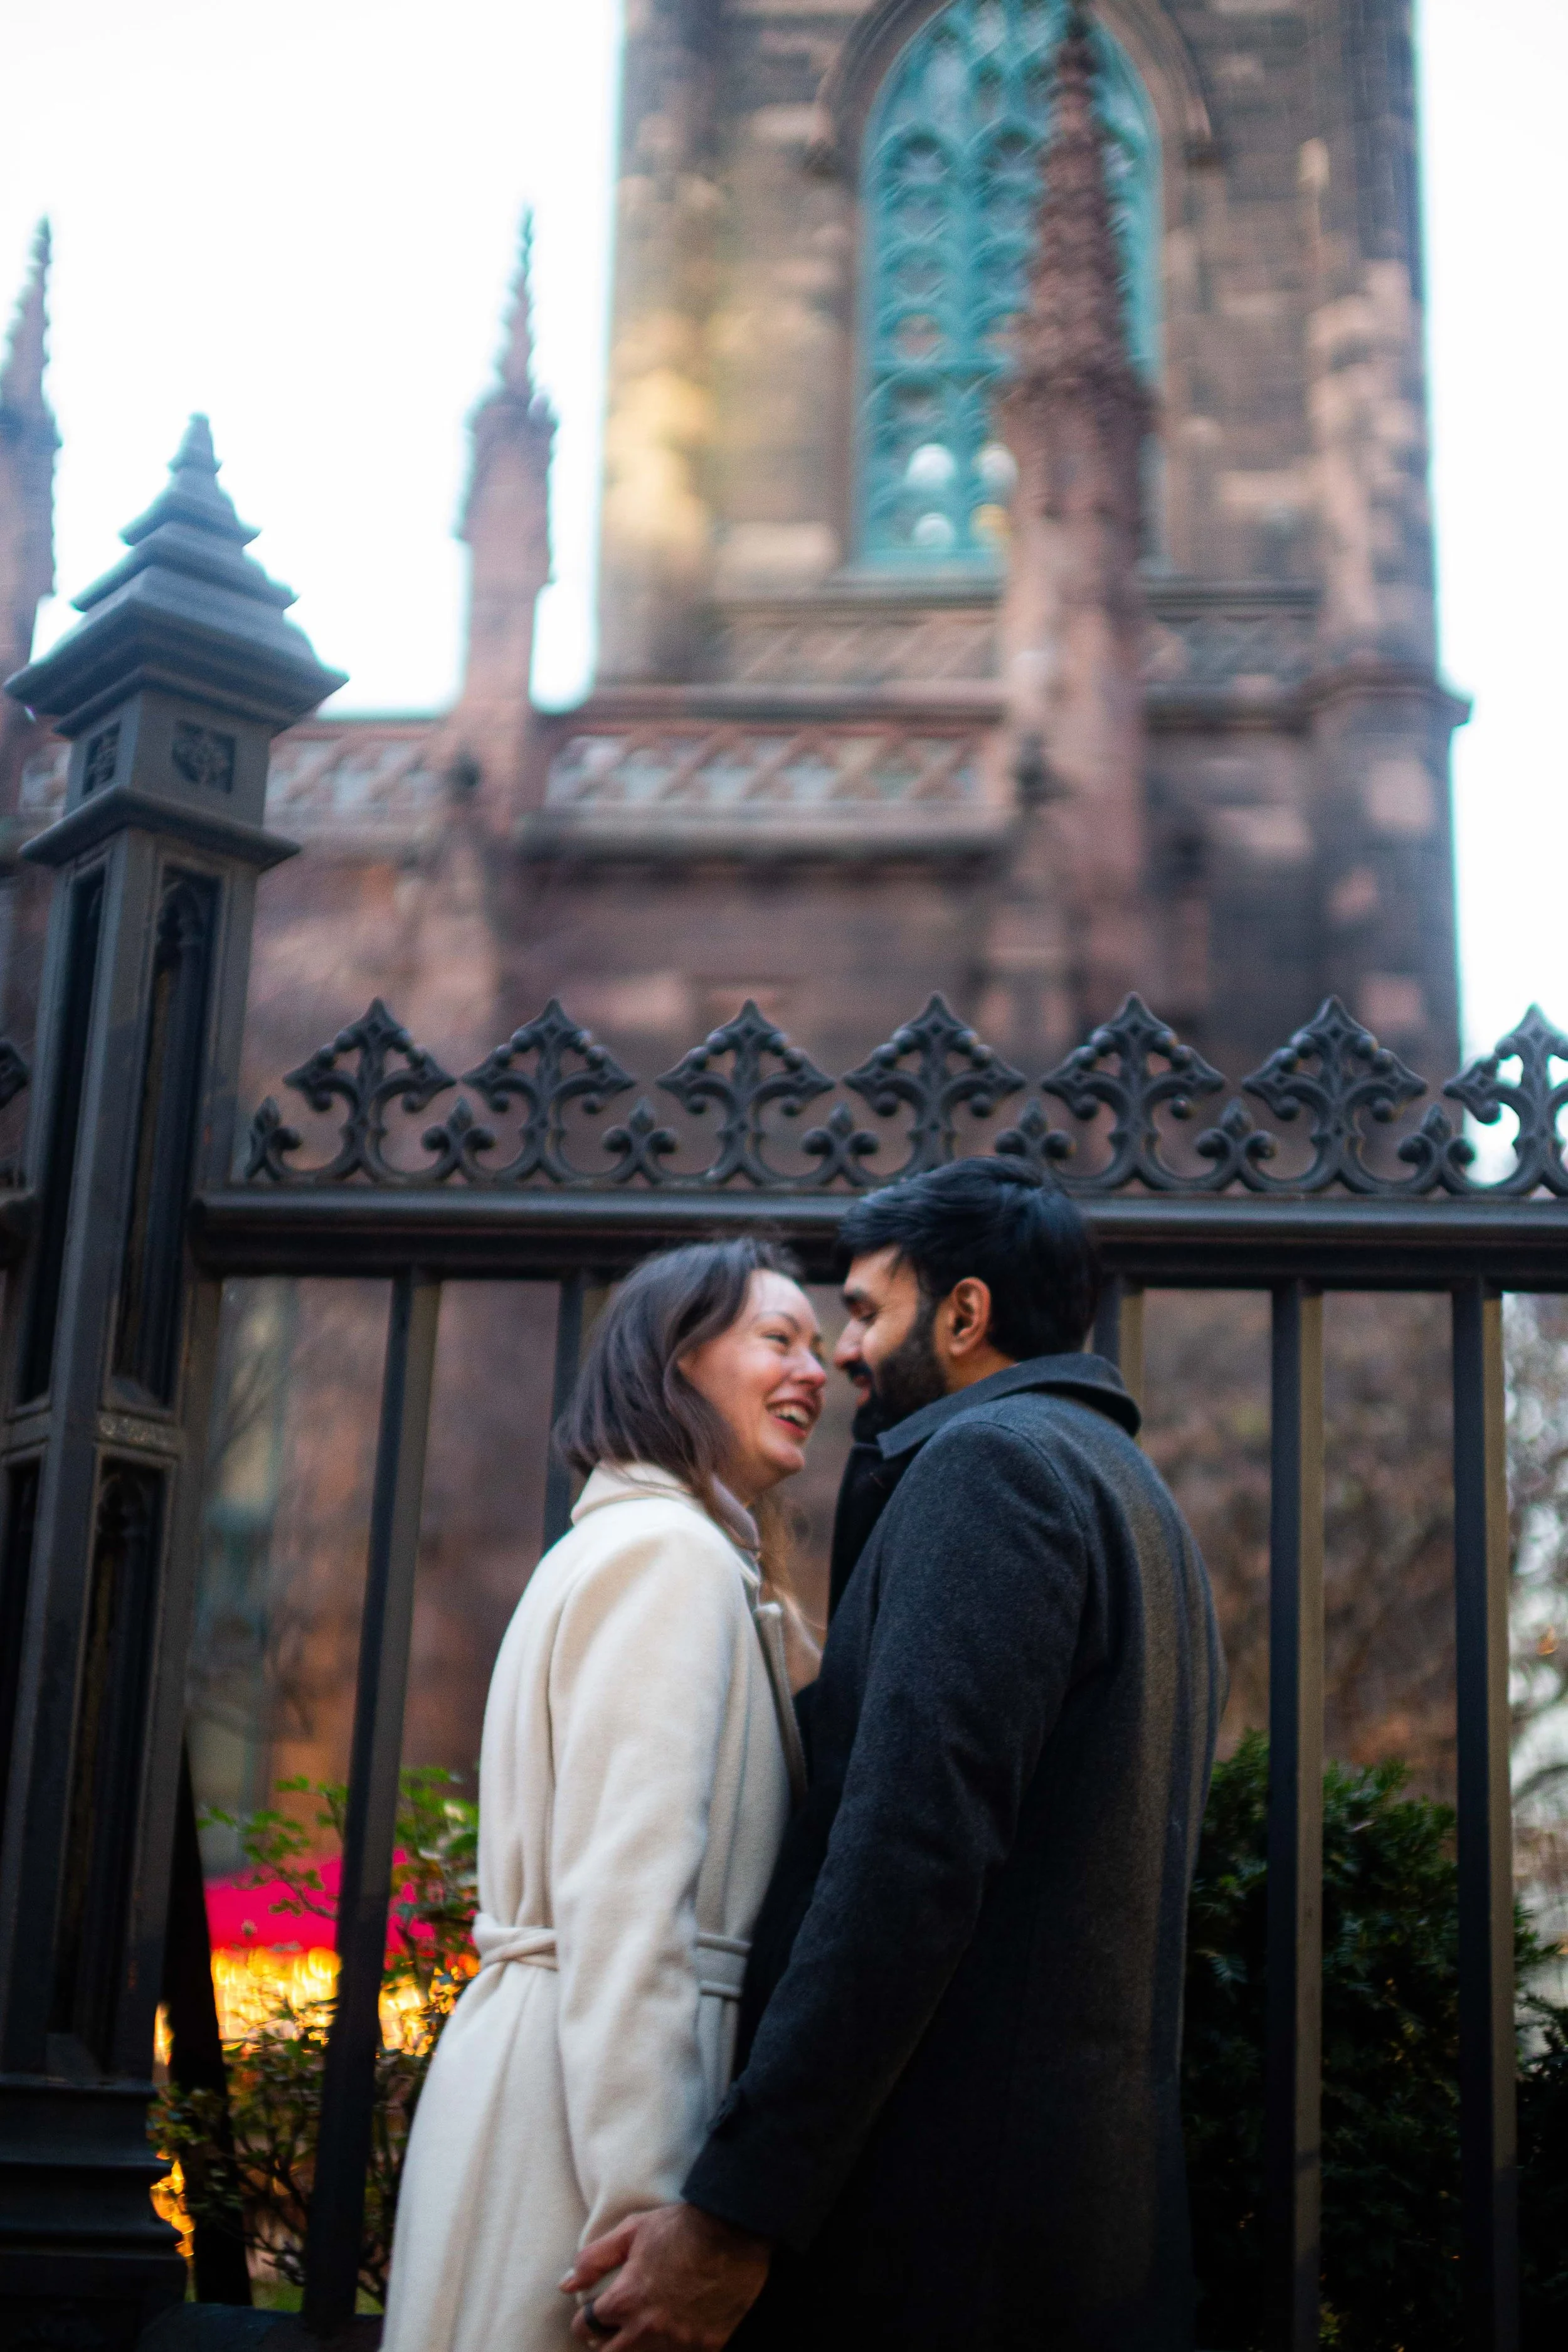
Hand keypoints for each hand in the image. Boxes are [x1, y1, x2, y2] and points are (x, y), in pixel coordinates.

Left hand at [561, 2200, 770, 2349]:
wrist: (735, 2231)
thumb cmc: (682, 2227)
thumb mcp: (633, 2230)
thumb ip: (594, 2258)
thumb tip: (566, 2285)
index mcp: (627, 2300)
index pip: (587, 2327)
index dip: (586, 2319)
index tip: (593, 2313)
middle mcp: (648, 2327)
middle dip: (607, 2341)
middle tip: (614, 2326)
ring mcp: (679, 2341)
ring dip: (640, 2344)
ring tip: (647, 2325)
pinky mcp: (707, 2345)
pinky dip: (675, 2344)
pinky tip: (679, 2327)